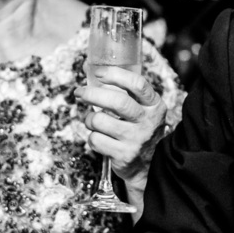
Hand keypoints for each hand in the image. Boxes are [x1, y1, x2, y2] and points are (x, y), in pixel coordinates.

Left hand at [75, 65, 167, 186]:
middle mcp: (148, 121)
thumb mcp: (141, 108)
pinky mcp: (124, 155)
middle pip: (118, 102)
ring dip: (89, 119)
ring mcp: (136, 140)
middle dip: (92, 94)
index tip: (98, 72)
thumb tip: (88, 68)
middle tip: (80, 92)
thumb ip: (121, 89)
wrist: (149, 164)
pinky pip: (96, 140)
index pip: (137, 84)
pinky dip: (92, 137)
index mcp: (154, 105)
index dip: (115, 75)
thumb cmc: (138, 128)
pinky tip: (99, 138)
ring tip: (92, 121)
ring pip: (100, 121)